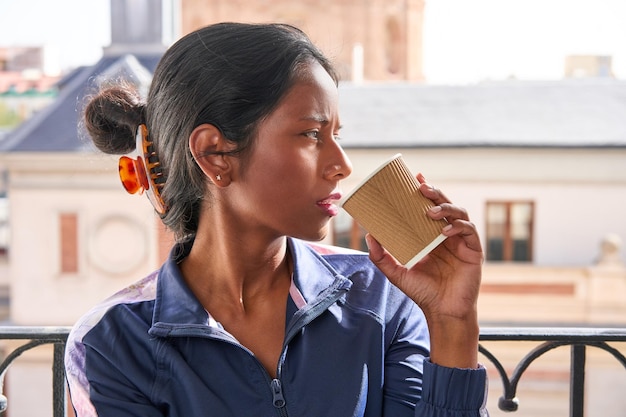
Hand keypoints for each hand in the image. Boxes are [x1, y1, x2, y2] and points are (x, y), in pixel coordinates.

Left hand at [366, 173, 482, 367]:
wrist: (442, 313)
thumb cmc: (423, 293)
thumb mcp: (397, 273)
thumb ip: (381, 257)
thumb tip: (368, 235)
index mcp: (431, 236)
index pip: (429, 207)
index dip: (425, 191)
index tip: (415, 177)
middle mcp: (447, 235)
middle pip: (444, 205)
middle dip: (435, 193)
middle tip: (421, 187)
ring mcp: (461, 242)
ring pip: (459, 213)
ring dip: (445, 207)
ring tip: (429, 211)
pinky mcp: (473, 251)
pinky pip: (468, 231)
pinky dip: (457, 227)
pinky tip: (444, 231)